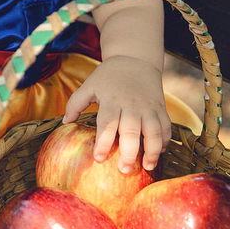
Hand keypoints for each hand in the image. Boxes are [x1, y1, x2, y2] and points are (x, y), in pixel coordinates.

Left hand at [63, 56, 170, 173]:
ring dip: (152, 151)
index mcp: (112, 100)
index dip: (103, 142)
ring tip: (147, 167)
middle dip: (129, 153)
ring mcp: (148, 107)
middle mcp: (131, 105)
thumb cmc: (108, 76)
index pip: (107, 123)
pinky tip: (159, 153)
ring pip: (154, 131)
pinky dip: (165, 141)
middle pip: (131, 131)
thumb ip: (75, 103)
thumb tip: (64, 123)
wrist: (135, 58)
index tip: (98, 158)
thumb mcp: (89, 84)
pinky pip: (166, 126)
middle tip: (124, 170)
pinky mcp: (160, 108)